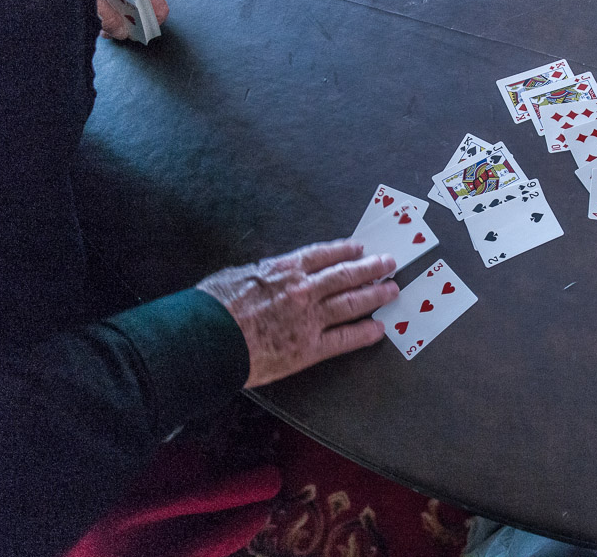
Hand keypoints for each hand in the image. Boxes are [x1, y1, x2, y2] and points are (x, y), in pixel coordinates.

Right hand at [196, 240, 397, 387]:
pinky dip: (364, 333)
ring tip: (392, 289)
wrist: (205, 340)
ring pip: (352, 303)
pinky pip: (344, 340)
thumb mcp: (236, 276)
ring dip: (375, 295)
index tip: (360, 248)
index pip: (322, 255)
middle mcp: (303, 290)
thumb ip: (261, 274)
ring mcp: (309, 319)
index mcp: (283, 270)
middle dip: (370, 268)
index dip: (344, 250)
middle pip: (345, 275)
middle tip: (389, 263)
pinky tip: (379, 329)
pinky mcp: (309, 348)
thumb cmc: (211, 308)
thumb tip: (269, 274)